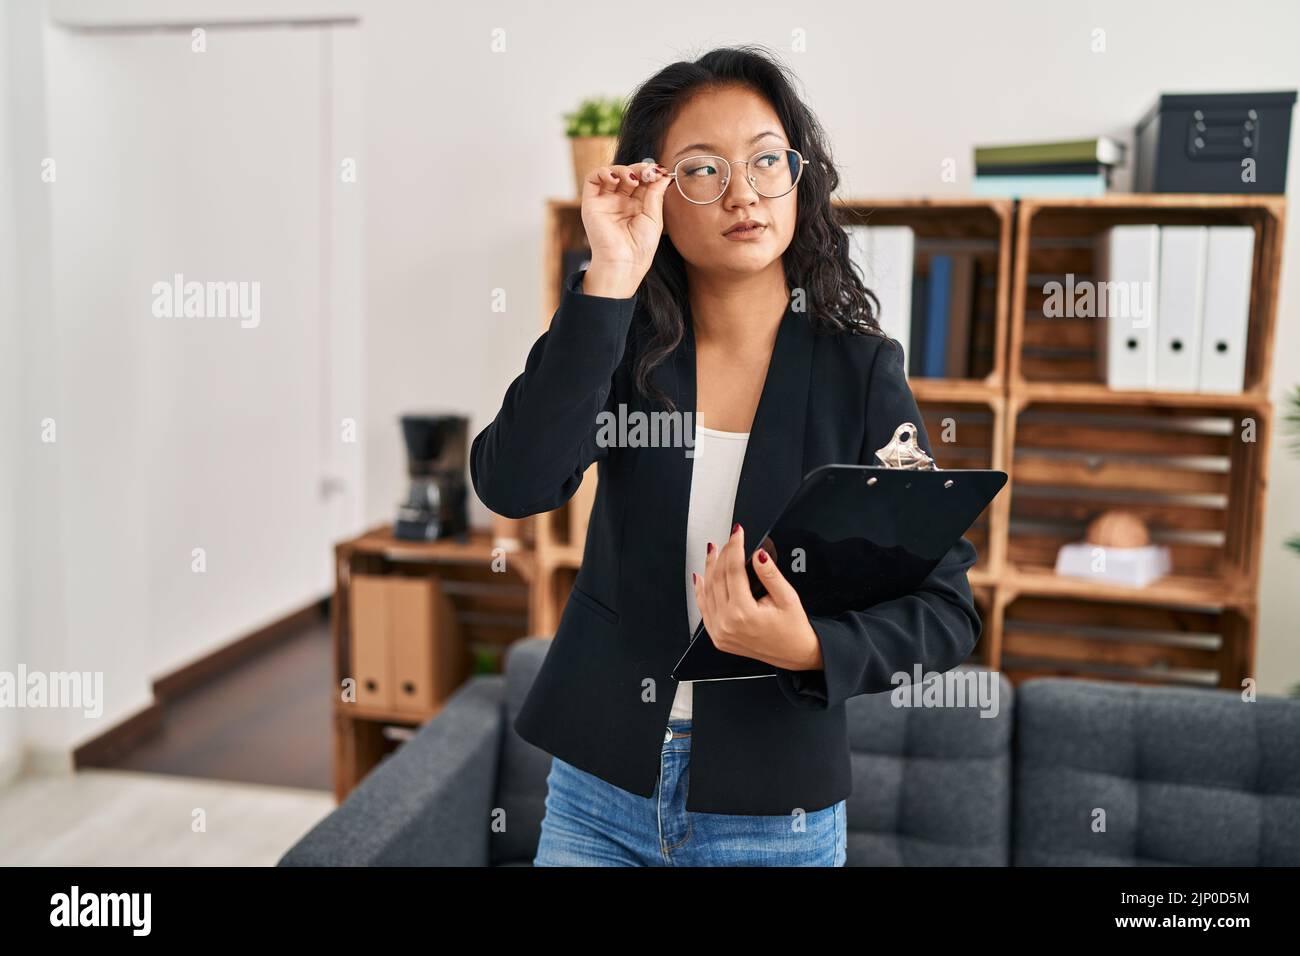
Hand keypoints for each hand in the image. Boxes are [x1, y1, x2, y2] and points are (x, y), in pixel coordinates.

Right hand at [580, 160, 672, 297]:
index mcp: (636, 206)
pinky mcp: (591, 203)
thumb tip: (663, 175)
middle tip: (649, 172)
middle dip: (639, 169)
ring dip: (623, 169)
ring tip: (632, 178)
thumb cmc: (640, 247)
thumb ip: (656, 194)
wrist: (623, 262)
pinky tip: (614, 177)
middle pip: (628, 174)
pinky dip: (602, 172)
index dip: (650, 173)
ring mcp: (605, 201)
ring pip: (611, 173)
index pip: (642, 181)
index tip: (661, 172)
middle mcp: (620, 202)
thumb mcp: (654, 217)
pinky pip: (592, 179)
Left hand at [692, 523, 823, 671]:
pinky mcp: (717, 636)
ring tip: (714, 551)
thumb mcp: (787, 597)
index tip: (738, 534)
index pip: (734, 570)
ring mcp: (719, 631)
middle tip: (729, 539)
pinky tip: (700, 576)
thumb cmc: (792, 629)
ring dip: (709, 568)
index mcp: (744, 613)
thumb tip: (758, 555)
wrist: (794, 654)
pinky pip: (703, 608)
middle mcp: (728, 623)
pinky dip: (700, 590)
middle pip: (718, 578)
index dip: (735, 547)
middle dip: (722, 554)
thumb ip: (770, 574)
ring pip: (707, 591)